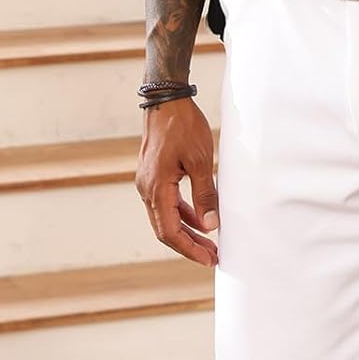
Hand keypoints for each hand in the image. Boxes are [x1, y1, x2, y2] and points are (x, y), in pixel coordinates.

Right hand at [134, 97, 218, 267]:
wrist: (166, 100)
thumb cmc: (183, 126)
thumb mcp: (201, 161)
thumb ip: (204, 195)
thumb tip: (210, 225)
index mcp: (156, 188)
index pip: (170, 231)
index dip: (189, 249)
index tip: (209, 258)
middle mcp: (146, 189)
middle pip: (165, 229)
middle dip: (189, 245)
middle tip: (212, 256)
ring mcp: (147, 182)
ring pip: (165, 217)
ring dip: (186, 231)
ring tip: (208, 242)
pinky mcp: (153, 174)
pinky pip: (165, 202)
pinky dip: (181, 213)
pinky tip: (198, 218)